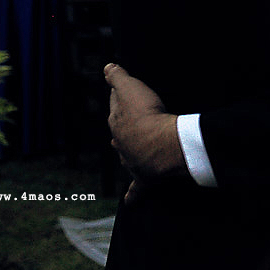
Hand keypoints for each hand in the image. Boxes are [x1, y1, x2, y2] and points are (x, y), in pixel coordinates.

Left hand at [106, 63, 184, 198]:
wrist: (162, 147)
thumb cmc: (149, 116)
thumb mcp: (132, 88)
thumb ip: (119, 77)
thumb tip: (107, 67)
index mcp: (117, 122)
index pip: (116, 107)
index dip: (120, 98)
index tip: (124, 94)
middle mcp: (121, 143)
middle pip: (120, 132)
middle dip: (124, 126)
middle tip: (132, 120)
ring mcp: (132, 161)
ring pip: (126, 156)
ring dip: (128, 152)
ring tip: (135, 147)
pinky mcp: (145, 177)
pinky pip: (136, 188)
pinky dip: (131, 195)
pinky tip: (129, 202)